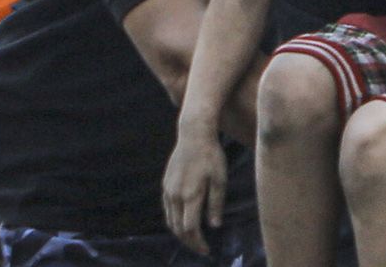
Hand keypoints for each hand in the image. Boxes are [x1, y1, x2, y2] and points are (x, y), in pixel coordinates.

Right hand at [161, 129, 226, 255]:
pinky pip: (167, 209)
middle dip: (189, 242)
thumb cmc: (212, 156)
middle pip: (178, 228)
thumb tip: (215, 226)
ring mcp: (168, 190)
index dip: (197, 243)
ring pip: (170, 220)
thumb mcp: (220, 179)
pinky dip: (174, 221)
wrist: (193, 135)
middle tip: (201, 250)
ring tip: (193, 240)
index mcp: (191, 195)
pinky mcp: (165, 185)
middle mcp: (176, 195)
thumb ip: (216, 204)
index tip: (207, 251)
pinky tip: (184, 223)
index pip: (190, 228)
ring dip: (180, 234)